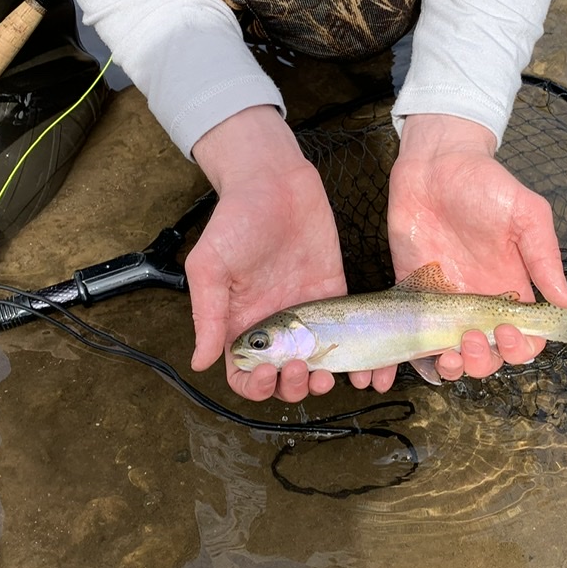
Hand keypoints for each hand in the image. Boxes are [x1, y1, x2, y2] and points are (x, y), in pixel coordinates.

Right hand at [186, 106, 355, 401]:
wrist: (274, 180)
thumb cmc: (234, 218)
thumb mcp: (209, 266)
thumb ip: (207, 314)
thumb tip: (199, 362)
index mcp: (240, 323)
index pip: (245, 376)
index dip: (256, 386)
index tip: (269, 372)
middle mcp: (274, 326)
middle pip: (283, 379)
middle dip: (292, 387)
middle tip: (301, 370)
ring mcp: (306, 314)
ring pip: (316, 366)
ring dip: (322, 383)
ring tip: (328, 377)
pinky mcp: (333, 296)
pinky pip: (347, 337)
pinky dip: (357, 361)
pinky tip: (367, 369)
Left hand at [387, 112, 566, 382]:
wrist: (435, 164)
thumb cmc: (485, 183)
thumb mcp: (526, 214)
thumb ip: (544, 256)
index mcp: (512, 286)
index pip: (526, 336)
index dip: (522, 346)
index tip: (509, 331)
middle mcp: (480, 301)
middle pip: (491, 354)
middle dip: (487, 360)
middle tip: (476, 337)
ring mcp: (446, 302)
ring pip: (455, 355)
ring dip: (457, 367)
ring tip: (452, 351)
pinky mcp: (414, 296)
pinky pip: (418, 338)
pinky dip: (420, 358)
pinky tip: (423, 355)